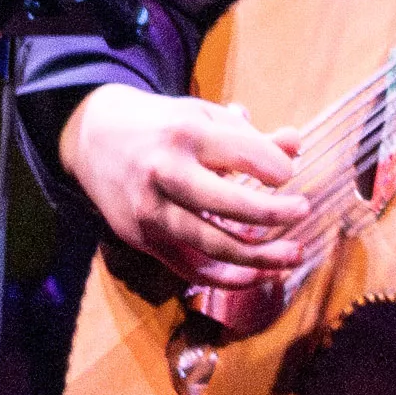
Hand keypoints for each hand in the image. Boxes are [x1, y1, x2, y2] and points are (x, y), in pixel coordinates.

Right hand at [65, 84, 320, 292]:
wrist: (92, 137)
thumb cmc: (161, 126)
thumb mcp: (202, 117)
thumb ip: (249, 136)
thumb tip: (295, 145)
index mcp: (185, 133)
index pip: (245, 154)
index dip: (277, 169)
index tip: (288, 176)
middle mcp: (164, 172)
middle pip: (230, 204)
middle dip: (275, 213)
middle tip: (303, 211)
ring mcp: (150, 210)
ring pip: (214, 245)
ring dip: (261, 257)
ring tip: (294, 254)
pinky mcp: (143, 238)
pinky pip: (192, 269)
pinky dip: (229, 277)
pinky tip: (258, 273)